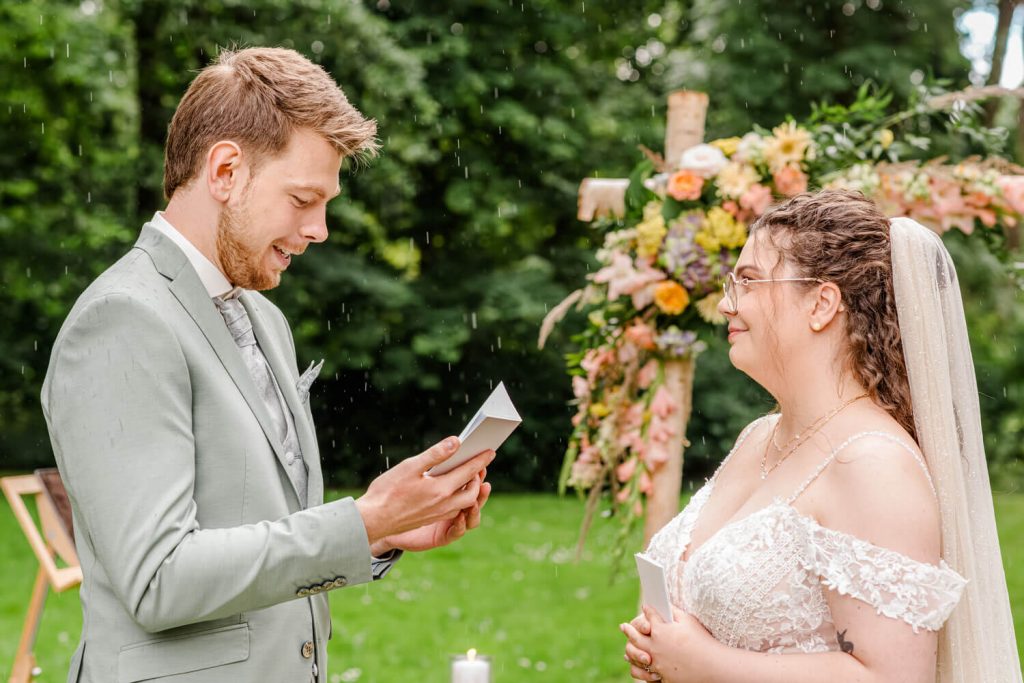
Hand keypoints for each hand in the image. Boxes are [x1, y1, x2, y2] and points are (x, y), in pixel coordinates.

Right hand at [355, 437, 494, 544]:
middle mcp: (444, 504)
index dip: (481, 460)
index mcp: (441, 490)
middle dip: (478, 477)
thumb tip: (456, 442)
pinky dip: (458, 497)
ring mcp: (438, 514)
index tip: (491, 451)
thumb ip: (435, 455)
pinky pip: (453, 508)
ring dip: (470, 489)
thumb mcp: (410, 466)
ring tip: (468, 475)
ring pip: (464, 502)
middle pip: (472, 491)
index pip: (468, 472)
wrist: (372, 520)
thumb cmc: (387, 491)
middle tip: (479, 464)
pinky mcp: (430, 519)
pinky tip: (450, 489)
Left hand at [621, 605, 720, 681]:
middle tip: (624, 626)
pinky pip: (642, 673)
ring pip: (635, 656)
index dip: (646, 611)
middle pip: (635, 637)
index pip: (649, 617)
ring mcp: (656, 664)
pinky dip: (637, 667)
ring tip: (628, 646)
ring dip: (630, 650)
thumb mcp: (688, 621)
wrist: (713, 667)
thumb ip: (674, 612)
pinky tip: (636, 663)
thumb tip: (665, 604)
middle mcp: (655, 647)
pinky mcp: (660, 677)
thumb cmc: (702, 642)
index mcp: (660, 631)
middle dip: (629, 630)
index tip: (645, 607)